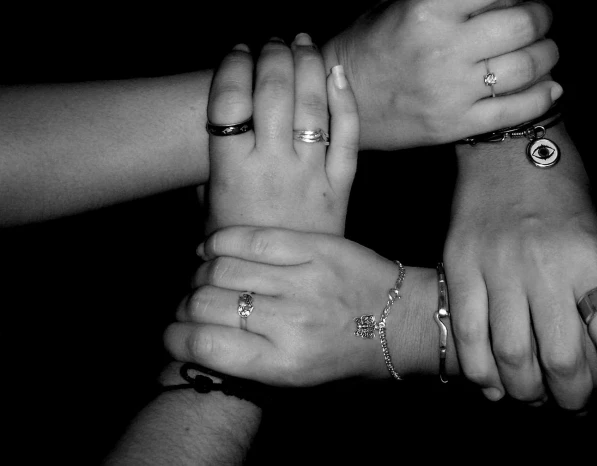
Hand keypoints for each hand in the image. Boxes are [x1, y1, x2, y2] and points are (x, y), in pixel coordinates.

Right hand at [165, 226, 415, 384]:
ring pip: (223, 267)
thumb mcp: (298, 380)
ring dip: (202, 272)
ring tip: (205, 277)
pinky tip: (214, 249)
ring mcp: (303, 280)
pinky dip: (222, 241)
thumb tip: (197, 338)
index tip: (173, 333)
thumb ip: (247, 362)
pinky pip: (252, 238)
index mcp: (284, 364)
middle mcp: (290, 322)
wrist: (401, 322)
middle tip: (191, 303)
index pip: (204, 346)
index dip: (175, 338)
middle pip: (206, 303)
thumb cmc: (346, 357)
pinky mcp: (315, 248)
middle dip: (186, 305)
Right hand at [206, 34, 357, 234]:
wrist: (282, 288)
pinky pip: (349, 134)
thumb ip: (210, 164)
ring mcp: (311, 173)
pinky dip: (345, 99)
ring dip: (307, 65)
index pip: (231, 101)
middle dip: (273, 55)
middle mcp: (273, 165)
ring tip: (302, 42)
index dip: (234, 66)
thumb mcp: (207, 206)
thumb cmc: (238, 244)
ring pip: (312, 105)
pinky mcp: (342, 184)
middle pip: (274, 92)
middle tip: (273, 42)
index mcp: (232, 170)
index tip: (238, 51)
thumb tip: (218, 122)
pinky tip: (337, 72)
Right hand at [322, 0, 561, 149]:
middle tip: (538, 15)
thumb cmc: (366, 48)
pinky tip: (549, 86)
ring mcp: (452, 91)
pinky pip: (517, 110)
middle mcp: (443, 50)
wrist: (338, 101)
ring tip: (544, 48)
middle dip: (541, 14)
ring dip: (547, 53)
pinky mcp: (456, 124)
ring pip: (528, 66)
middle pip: (522, 23)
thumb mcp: (392, 6)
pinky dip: (542, 96)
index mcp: (426, 12)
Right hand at [445, 127, 596, 417]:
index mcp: (588, 255)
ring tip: (531, 394)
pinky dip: (479, 369)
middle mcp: (543, 264)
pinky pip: (465, 332)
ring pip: (509, 354)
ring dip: (524, 390)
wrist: (504, 145)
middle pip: (560, 359)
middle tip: (570, 401)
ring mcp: (495, 264)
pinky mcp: (458, 264)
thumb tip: (594, 356)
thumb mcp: (593, 234)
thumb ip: (593, 291)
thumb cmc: (559, 190)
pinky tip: (490, 381)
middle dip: (570, 396)